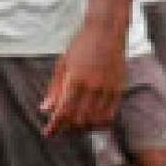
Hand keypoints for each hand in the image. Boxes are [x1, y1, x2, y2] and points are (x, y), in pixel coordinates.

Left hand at [40, 18, 125, 135]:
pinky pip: (111, 116)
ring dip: (83, 128)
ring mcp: (109, 90)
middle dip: (67, 128)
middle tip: (60, 128)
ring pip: (96, 121)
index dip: (55, 126)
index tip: (48, 133)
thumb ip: (55, 89)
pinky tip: (91, 122)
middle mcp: (94, 87)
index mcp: (76, 79)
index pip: (64, 111)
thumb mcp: (62, 64)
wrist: (106, 32)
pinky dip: (99, 123)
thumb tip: (45, 109)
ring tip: (74, 126)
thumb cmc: (81, 45)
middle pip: (79, 120)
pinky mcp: (120, 90)